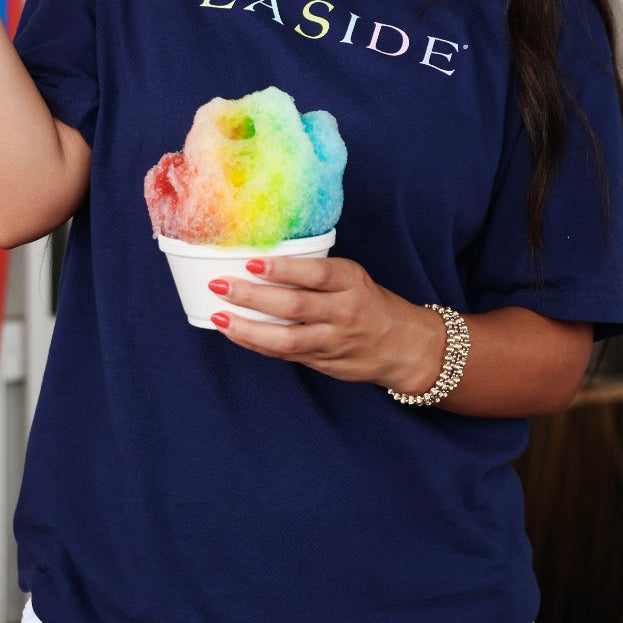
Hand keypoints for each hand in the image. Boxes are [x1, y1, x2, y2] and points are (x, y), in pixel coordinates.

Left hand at [207, 255, 444, 390]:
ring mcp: (332, 341)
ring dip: (247, 328)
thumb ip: (315, 273)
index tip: (252, 262)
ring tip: (219, 316)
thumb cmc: (369, 303)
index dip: (282, 268)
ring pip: (285, 338)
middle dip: (252, 296)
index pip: (315, 273)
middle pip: (294, 305)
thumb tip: (259, 260)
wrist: (403, 346)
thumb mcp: (352, 278)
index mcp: (351, 282)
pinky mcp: (322, 362)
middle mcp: (343, 312)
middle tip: (220, 284)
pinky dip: (256, 343)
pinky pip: (284, 354)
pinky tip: (235, 333)